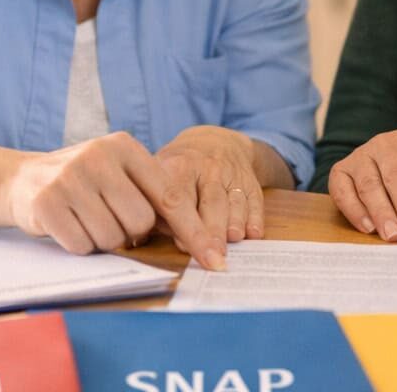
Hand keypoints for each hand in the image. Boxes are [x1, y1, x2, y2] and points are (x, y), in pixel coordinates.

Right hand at [5, 131, 223, 269]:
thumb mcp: (119, 172)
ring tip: (87, 219)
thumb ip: (152, 193)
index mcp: (124, 146)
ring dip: (103, 241)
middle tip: (111, 219)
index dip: (194, 231)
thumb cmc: (85, 181)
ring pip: (112, 237)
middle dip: (131, 233)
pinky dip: (79, 245)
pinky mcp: (46, 202)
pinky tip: (68, 225)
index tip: (215, 259)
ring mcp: (70, 177)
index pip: (170, 195)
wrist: (24, 179)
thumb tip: (198, 238)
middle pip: (140, 222)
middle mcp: (98, 156)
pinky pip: (82, 245)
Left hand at [156, 126, 264, 250]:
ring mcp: (231, 174)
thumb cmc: (179, 170)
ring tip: (233, 240)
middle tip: (214, 256)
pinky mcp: (250, 181)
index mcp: (177, 167)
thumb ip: (153, 206)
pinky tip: (253, 233)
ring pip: (233, 201)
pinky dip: (255, 217)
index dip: (183, 225)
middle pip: (210, 202)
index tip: (185, 248)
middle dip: (212, 230)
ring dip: (234, 222)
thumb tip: (142, 237)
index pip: (178, 198)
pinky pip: (255, 200)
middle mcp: (206, 168)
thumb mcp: (160, 175)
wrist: (214, 142)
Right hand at [326, 124, 396, 242]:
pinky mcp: (340, 171)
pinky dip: (355, 211)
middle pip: (396, 174)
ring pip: (369, 184)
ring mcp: (360, 155)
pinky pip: (343, 191)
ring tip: (393, 236)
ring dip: (382, 212)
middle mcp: (385, 142)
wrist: (383, 171)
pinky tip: (369, 228)